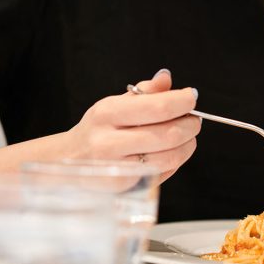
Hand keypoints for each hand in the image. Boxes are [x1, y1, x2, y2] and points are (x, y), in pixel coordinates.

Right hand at [65, 69, 200, 181]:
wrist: (69, 159)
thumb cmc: (100, 128)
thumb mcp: (116, 103)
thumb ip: (145, 91)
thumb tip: (166, 78)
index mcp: (108, 113)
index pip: (159, 107)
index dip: (183, 102)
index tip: (191, 97)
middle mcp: (109, 141)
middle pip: (170, 134)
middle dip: (191, 125)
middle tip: (194, 119)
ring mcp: (117, 167)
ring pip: (171, 157)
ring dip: (188, 144)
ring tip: (187, 135)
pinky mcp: (125, 185)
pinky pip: (164, 171)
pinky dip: (176, 160)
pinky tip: (171, 151)